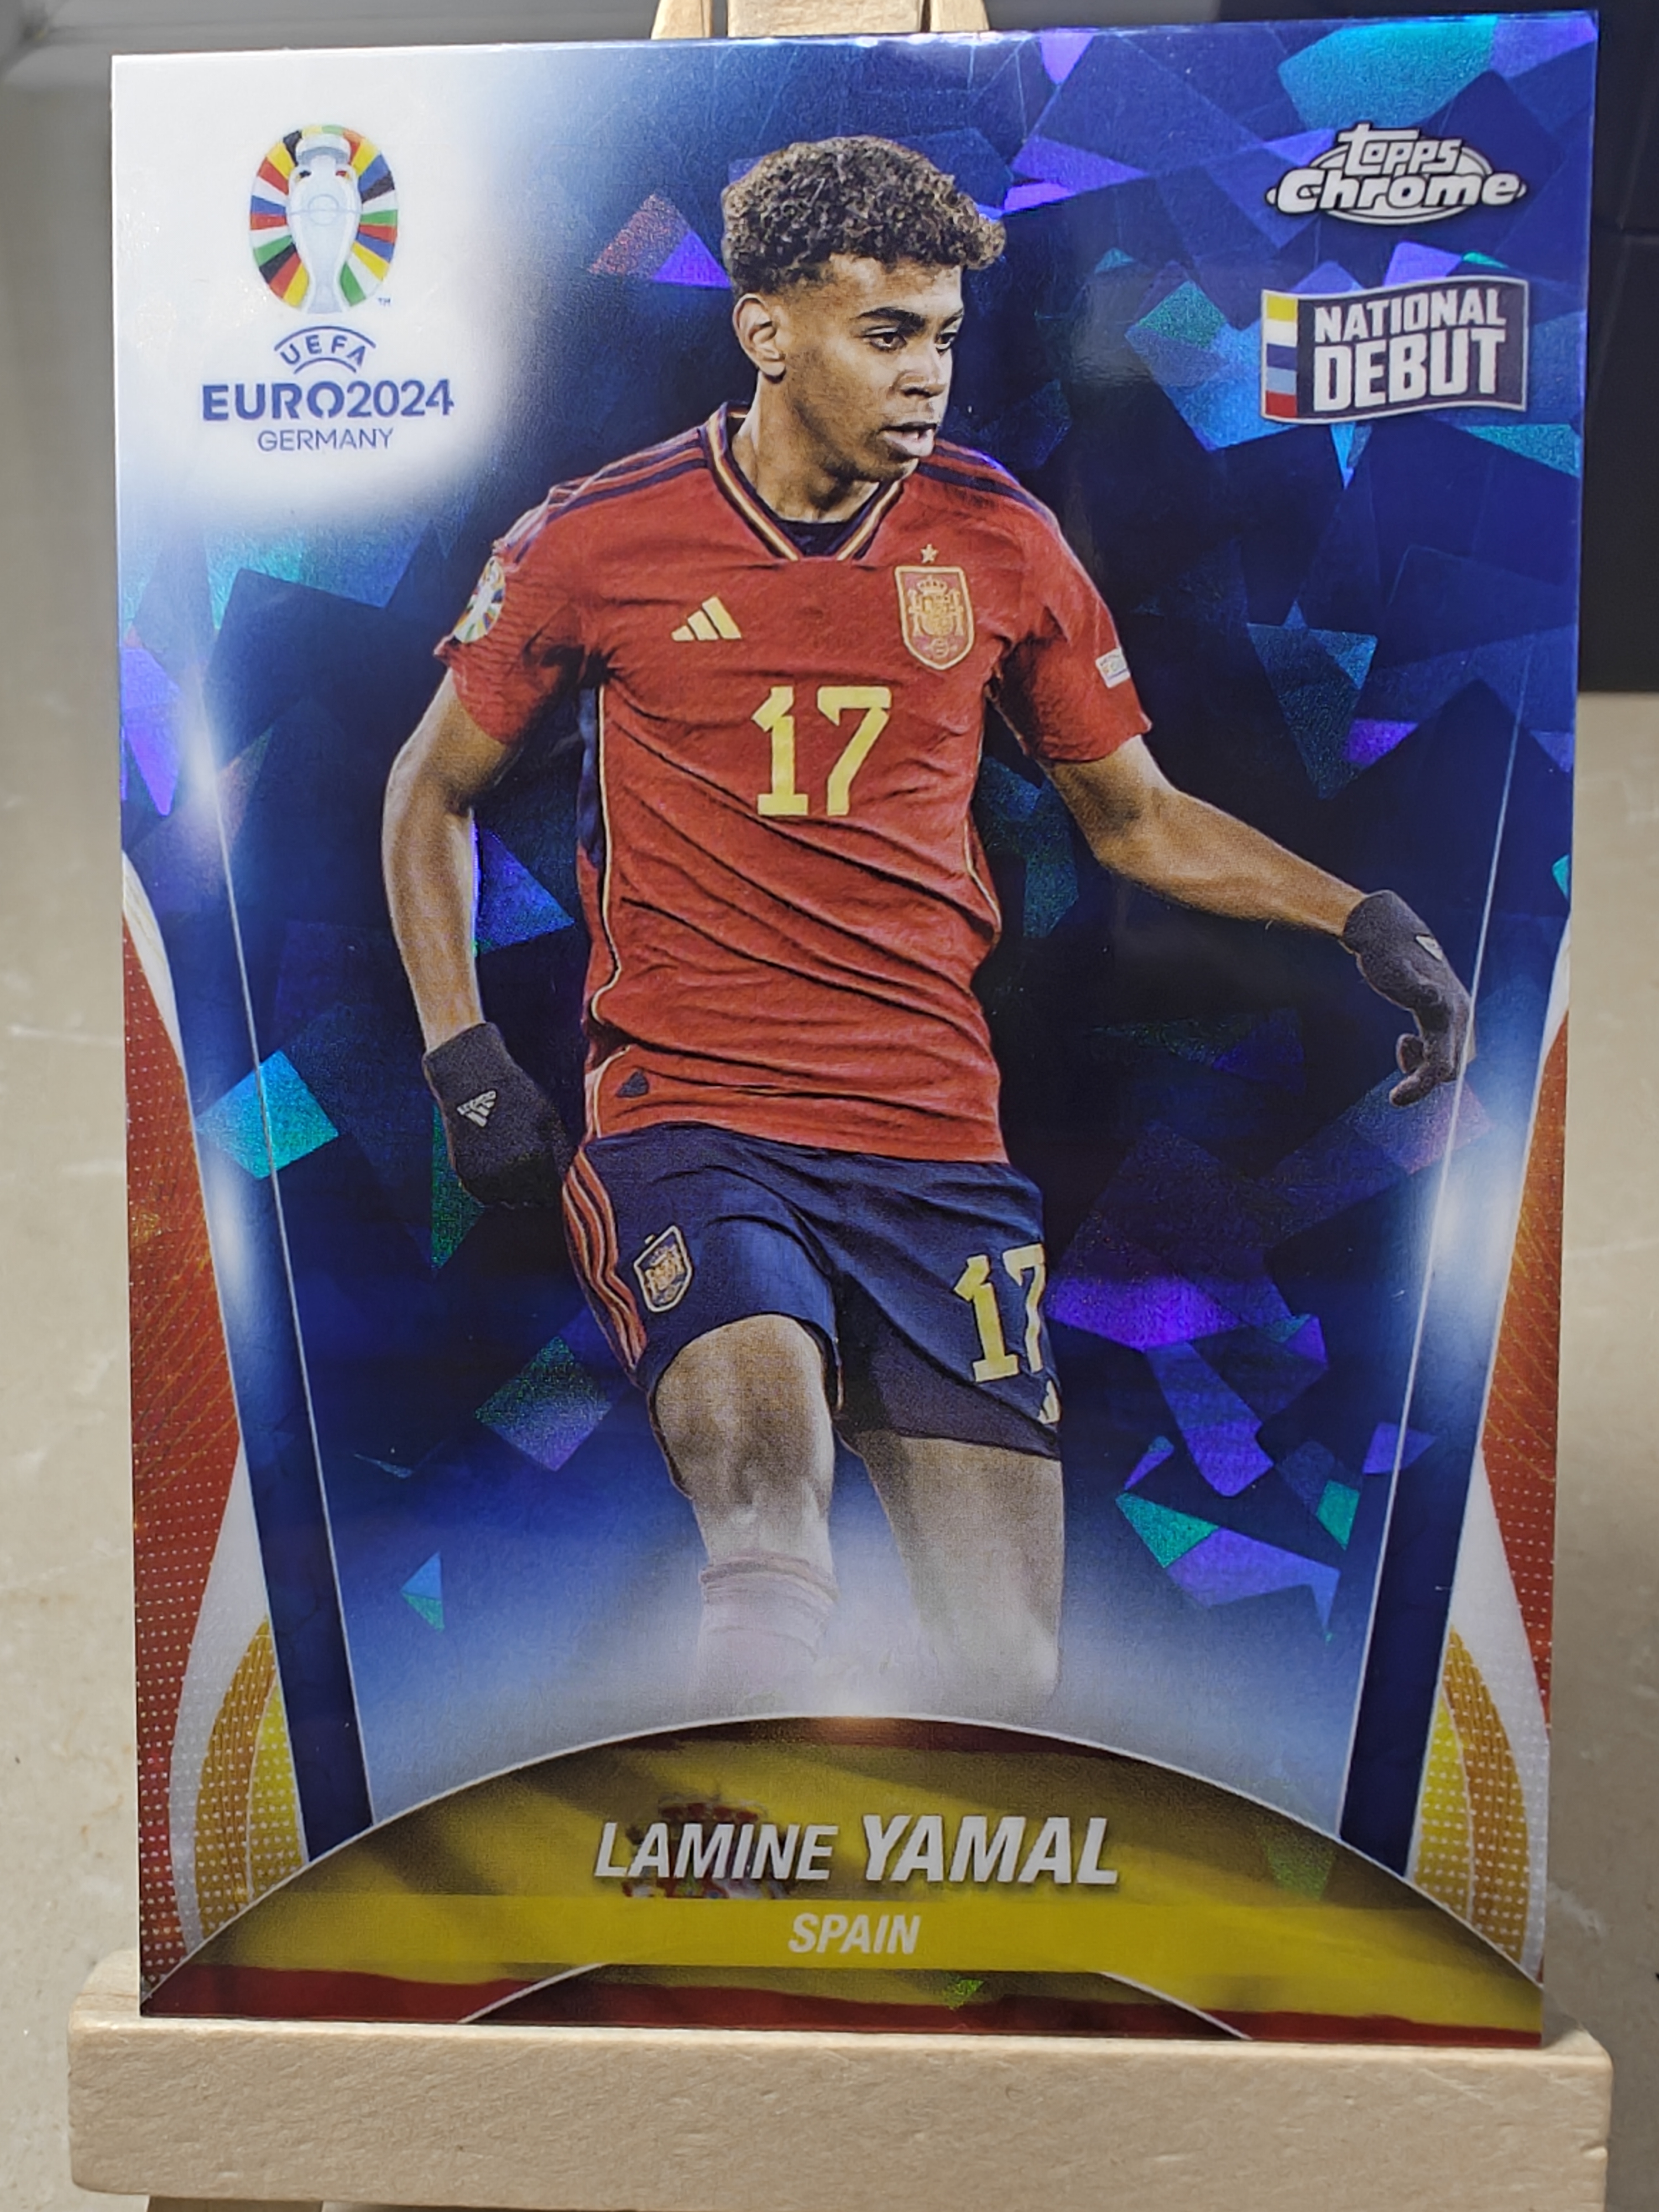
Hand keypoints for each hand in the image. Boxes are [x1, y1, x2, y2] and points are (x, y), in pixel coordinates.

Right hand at [422, 1021, 571, 1204]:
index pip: (556, 1191)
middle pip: (533, 1199)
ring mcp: (484, 1178)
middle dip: (539, 1188)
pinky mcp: (465, 1177)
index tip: (556, 1174)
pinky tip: (498, 1163)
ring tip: (516, 1163)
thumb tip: (570, 1175)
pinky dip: (495, 1186)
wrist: (470, 1080)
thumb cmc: (515, 1094)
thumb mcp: (548, 1118)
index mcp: (535, 1161)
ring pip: (510, 1201)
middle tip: (537, 1167)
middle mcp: (509, 1176)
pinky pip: (487, 1194)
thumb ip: (560, 1152)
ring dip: (517, 1191)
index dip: (558, 1183)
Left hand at [1341, 891, 1471, 1106]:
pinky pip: (1445, 1046)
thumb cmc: (1384, 953)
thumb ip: (1413, 987)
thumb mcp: (1392, 971)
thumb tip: (1431, 997)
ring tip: (1403, 1045)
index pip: (1443, 1065)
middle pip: (1452, 1067)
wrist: (1386, 930)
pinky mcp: (1445, 1011)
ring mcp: (1454, 1012)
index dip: (1420, 1086)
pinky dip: (1427, 1053)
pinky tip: (1407, 1041)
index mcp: (1449, 1011)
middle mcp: (1460, 1013)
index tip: (1394, 1099)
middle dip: (1424, 1078)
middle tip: (1396, 1078)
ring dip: (1427, 1065)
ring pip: (1451, 1058)